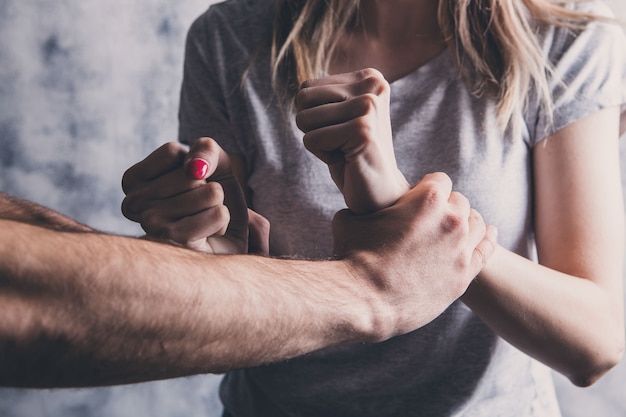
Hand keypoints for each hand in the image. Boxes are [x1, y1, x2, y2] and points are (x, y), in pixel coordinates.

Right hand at [122, 138, 268, 254]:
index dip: (193, 162)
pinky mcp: (175, 242)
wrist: (224, 242)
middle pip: (191, 175)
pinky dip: (223, 219)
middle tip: (198, 206)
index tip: (188, 182)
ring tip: (202, 219)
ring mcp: (150, 224)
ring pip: (209, 193)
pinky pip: (218, 214)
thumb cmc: (211, 198)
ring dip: (217, 205)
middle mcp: (133, 203)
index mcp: (133, 181)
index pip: (171, 152)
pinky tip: (208, 232)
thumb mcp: (212, 162)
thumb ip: (205, 150)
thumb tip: (194, 168)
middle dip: (208, 186)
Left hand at [296, 68, 409, 214]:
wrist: (381, 191)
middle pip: (303, 99)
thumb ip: (323, 96)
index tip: (341, 130)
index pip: (306, 87)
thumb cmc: (353, 154)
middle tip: (341, 141)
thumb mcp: (338, 116)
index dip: (315, 116)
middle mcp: (372, 84)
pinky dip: (324, 156)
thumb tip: (300, 90)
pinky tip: (349, 159)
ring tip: (345, 149)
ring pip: (304, 119)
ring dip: (319, 142)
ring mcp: (369, 106)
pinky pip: (312, 140)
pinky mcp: (362, 130)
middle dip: (313, 127)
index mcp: (368, 76)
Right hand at [333, 172, 497, 338]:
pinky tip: (487, 233)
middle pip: (459, 201)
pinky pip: (486, 250)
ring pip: (476, 223)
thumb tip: (358, 207)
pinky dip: (486, 239)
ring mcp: (460, 249)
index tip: (418, 198)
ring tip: (453, 229)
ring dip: (465, 222)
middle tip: (430, 219)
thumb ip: (364, 207)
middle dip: (445, 206)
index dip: (427, 187)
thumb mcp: (350, 218)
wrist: (364, 299)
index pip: (440, 180)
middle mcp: (451, 221)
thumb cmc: (354, 257)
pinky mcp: (464, 275)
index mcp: (427, 199)